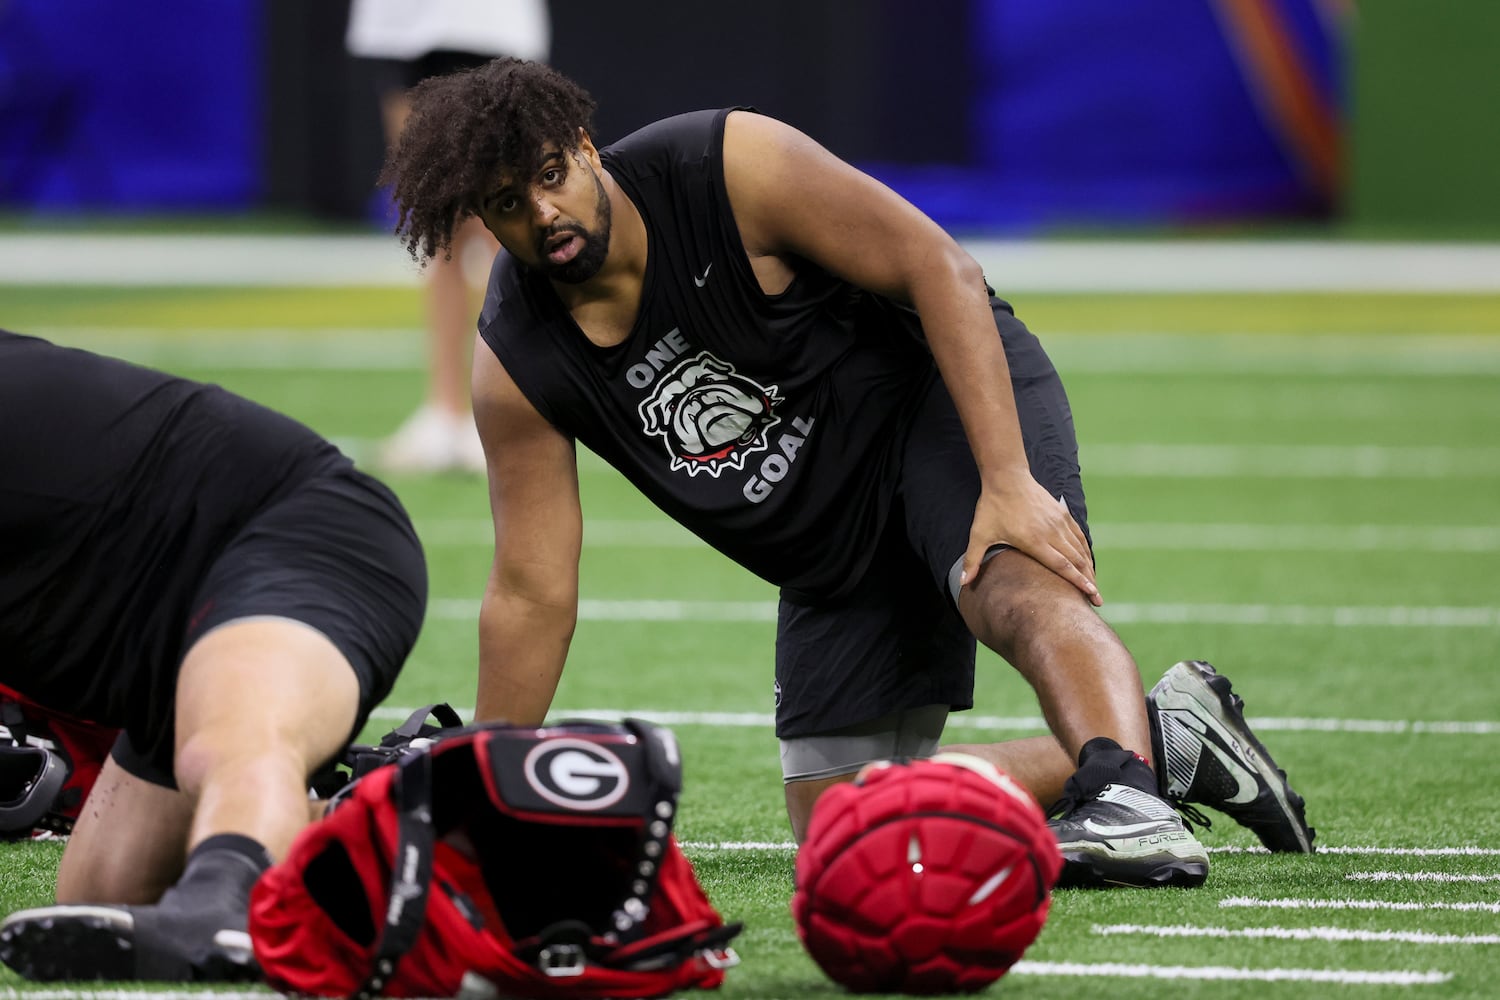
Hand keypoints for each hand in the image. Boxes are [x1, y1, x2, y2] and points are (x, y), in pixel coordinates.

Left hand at [958, 476, 1100, 605]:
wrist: (1007, 477)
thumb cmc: (992, 506)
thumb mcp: (979, 534)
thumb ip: (972, 560)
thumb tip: (962, 583)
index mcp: (1034, 540)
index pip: (1061, 565)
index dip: (1077, 580)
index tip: (1090, 592)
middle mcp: (1051, 532)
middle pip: (1076, 561)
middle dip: (1088, 581)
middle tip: (1097, 599)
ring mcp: (1059, 522)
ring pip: (1080, 548)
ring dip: (1089, 567)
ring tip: (1094, 585)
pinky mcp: (1062, 513)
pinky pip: (1078, 535)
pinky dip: (1085, 550)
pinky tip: (1088, 561)